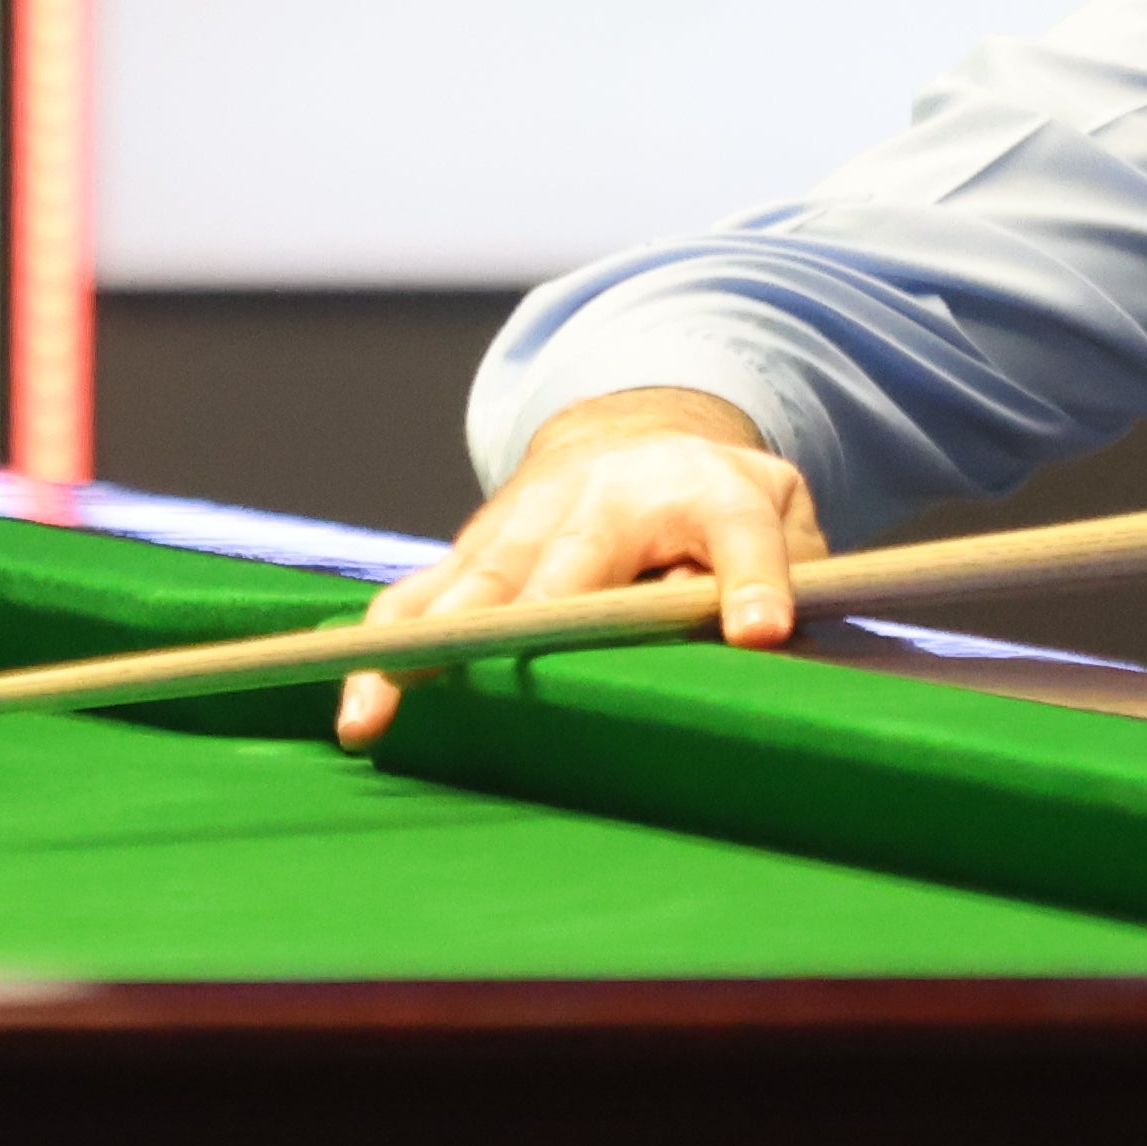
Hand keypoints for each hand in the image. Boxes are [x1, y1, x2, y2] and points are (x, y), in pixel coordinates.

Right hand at [343, 384, 820, 753]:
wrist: (647, 438)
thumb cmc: (725, 510)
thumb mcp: (783, 528)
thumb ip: (788, 583)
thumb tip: (772, 649)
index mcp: (709, 493)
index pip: (739, 534)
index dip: (750, 582)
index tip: (760, 632)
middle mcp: (608, 496)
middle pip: (570, 561)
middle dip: (534, 619)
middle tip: (506, 670)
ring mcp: (530, 516)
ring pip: (474, 580)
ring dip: (424, 646)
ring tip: (378, 708)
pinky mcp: (477, 543)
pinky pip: (423, 590)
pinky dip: (386, 643)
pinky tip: (358, 701)